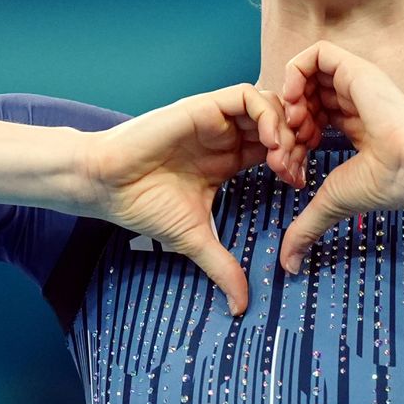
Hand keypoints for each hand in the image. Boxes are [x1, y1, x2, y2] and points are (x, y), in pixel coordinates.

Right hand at [82, 84, 300, 315]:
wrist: (106, 185)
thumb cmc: (143, 206)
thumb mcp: (194, 239)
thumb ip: (222, 267)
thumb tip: (241, 308)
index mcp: (228, 159)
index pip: (276, 149)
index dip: (294, 162)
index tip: (298, 186)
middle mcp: (225, 136)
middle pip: (280, 123)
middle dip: (297, 143)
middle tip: (295, 171)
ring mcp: (216, 119)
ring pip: (269, 104)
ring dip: (285, 127)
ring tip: (284, 157)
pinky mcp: (203, 106)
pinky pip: (247, 95)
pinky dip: (267, 113)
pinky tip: (269, 141)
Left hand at [276, 41, 403, 272]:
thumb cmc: (384, 184)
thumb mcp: (331, 202)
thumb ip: (307, 227)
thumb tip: (288, 265)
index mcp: (355, 126)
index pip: (310, 119)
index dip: (291, 138)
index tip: (290, 164)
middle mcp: (354, 101)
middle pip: (304, 97)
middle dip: (286, 121)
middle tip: (286, 145)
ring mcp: (355, 82)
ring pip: (306, 73)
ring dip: (288, 97)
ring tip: (292, 123)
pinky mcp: (356, 68)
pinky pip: (316, 52)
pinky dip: (295, 72)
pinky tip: (294, 100)